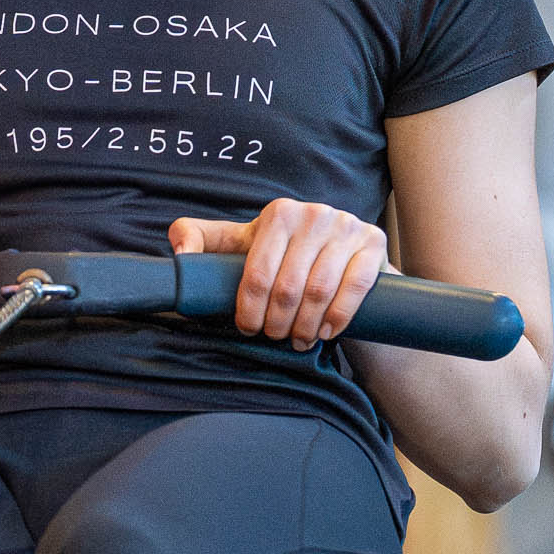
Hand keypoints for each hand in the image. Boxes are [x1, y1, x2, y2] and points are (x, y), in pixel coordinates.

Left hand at [168, 198, 387, 350]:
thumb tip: (179, 256)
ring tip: (299, 340)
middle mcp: (313, 213)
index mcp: (278, 214)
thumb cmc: (283, 255)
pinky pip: (353, 286)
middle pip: (288, 287)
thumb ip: (201, 239)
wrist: (345, 256)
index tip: (248, 330)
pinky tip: (326, 332)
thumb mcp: (241, 244)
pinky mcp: (374, 242)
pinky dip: (337, 316)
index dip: (249, 310)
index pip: (257, 273)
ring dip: (305, 326)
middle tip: (276, 338)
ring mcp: (346, 226)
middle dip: (278, 323)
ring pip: (319, 290)